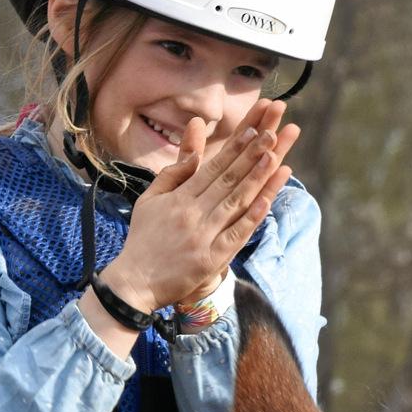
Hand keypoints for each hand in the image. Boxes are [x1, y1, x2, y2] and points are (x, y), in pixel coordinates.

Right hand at [109, 101, 299, 312]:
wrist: (134, 282)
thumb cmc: (143, 239)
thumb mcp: (150, 200)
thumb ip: (172, 175)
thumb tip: (194, 153)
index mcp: (179, 198)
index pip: (212, 167)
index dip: (234, 148)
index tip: (253, 129)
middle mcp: (193, 213)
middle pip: (228, 179)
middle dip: (252, 155)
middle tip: (273, 133)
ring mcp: (204, 236)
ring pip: (236, 202)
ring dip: (258, 179)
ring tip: (276, 157)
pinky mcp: (211, 259)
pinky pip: (235, 234)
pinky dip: (252, 217)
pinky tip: (267, 199)